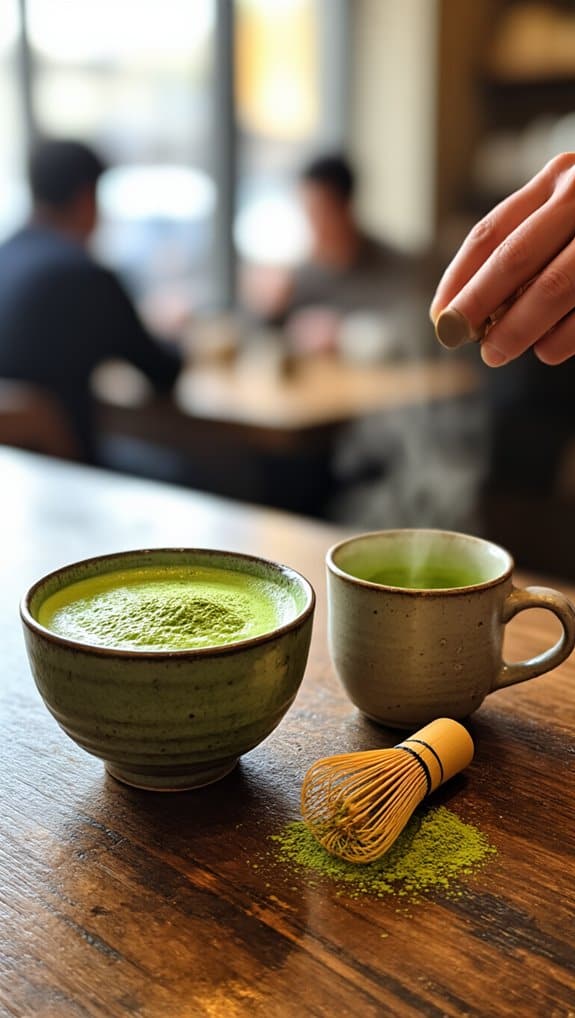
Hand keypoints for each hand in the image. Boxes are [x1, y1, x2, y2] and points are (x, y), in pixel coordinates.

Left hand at [430, 153, 574, 365]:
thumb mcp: (565, 215)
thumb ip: (524, 246)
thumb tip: (462, 305)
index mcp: (559, 180)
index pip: (491, 233)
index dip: (459, 278)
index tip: (439, 314)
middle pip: (515, 259)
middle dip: (478, 306)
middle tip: (456, 339)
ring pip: (554, 286)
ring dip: (517, 329)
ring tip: (495, 353)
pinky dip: (562, 338)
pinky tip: (546, 351)